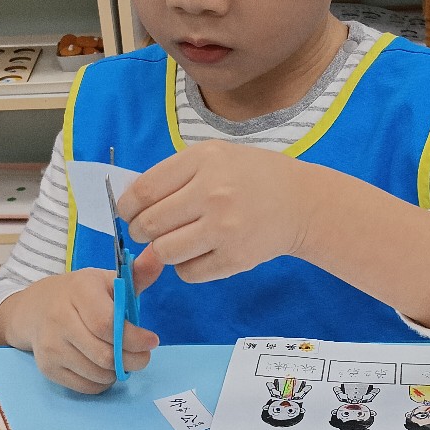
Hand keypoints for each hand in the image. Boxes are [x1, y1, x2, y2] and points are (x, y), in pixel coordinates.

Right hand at [0, 257, 159, 393]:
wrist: (35, 308)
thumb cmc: (80, 293)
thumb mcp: (106, 279)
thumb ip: (136, 273)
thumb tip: (160, 256)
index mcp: (79, 291)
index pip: (107, 324)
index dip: (134, 338)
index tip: (152, 341)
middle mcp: (59, 319)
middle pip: (105, 354)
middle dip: (133, 360)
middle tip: (142, 356)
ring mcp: (50, 346)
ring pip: (98, 373)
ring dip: (118, 371)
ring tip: (121, 358)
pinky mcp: (47, 367)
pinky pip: (86, 386)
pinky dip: (103, 382)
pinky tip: (103, 367)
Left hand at [117, 142, 309, 283]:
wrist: (302, 203)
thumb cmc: (252, 177)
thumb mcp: (215, 157)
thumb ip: (174, 176)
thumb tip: (129, 205)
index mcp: (205, 161)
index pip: (144, 191)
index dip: (127, 207)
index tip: (128, 213)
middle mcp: (213, 193)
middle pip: (151, 224)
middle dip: (140, 231)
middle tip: (147, 231)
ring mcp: (225, 229)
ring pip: (165, 252)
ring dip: (162, 250)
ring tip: (176, 241)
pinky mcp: (235, 258)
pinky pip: (188, 273)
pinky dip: (185, 267)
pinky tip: (199, 253)